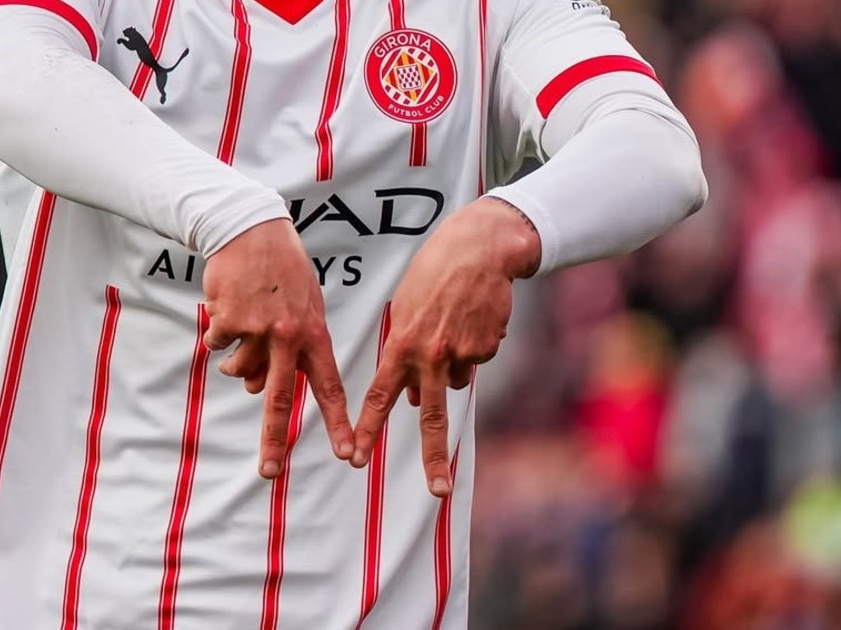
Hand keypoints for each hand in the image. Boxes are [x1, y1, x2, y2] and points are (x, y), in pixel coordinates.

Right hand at [203, 218, 353, 478]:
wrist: (250, 229)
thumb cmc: (281, 271)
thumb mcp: (302, 307)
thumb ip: (288, 350)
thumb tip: (254, 388)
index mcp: (314, 334)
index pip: (330, 386)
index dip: (339, 423)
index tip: (349, 455)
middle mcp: (288, 337)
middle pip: (278, 398)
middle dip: (274, 440)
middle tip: (269, 472)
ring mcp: (257, 330)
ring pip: (239, 369)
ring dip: (235, 358)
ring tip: (243, 323)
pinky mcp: (228, 321)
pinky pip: (218, 344)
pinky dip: (218, 330)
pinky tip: (228, 304)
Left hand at [351, 197, 540, 496]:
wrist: (479, 249)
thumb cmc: (433, 275)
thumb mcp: (405, 310)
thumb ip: (403, 354)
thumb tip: (411, 399)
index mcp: (400, 344)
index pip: (378, 395)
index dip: (366, 428)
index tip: (354, 457)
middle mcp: (428, 354)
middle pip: (430, 415)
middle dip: (434, 457)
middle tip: (438, 490)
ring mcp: (460, 353)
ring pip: (453, 381)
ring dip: (450, 365)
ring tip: (451, 325)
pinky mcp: (486, 348)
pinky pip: (475, 360)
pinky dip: (473, 346)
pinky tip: (472, 318)